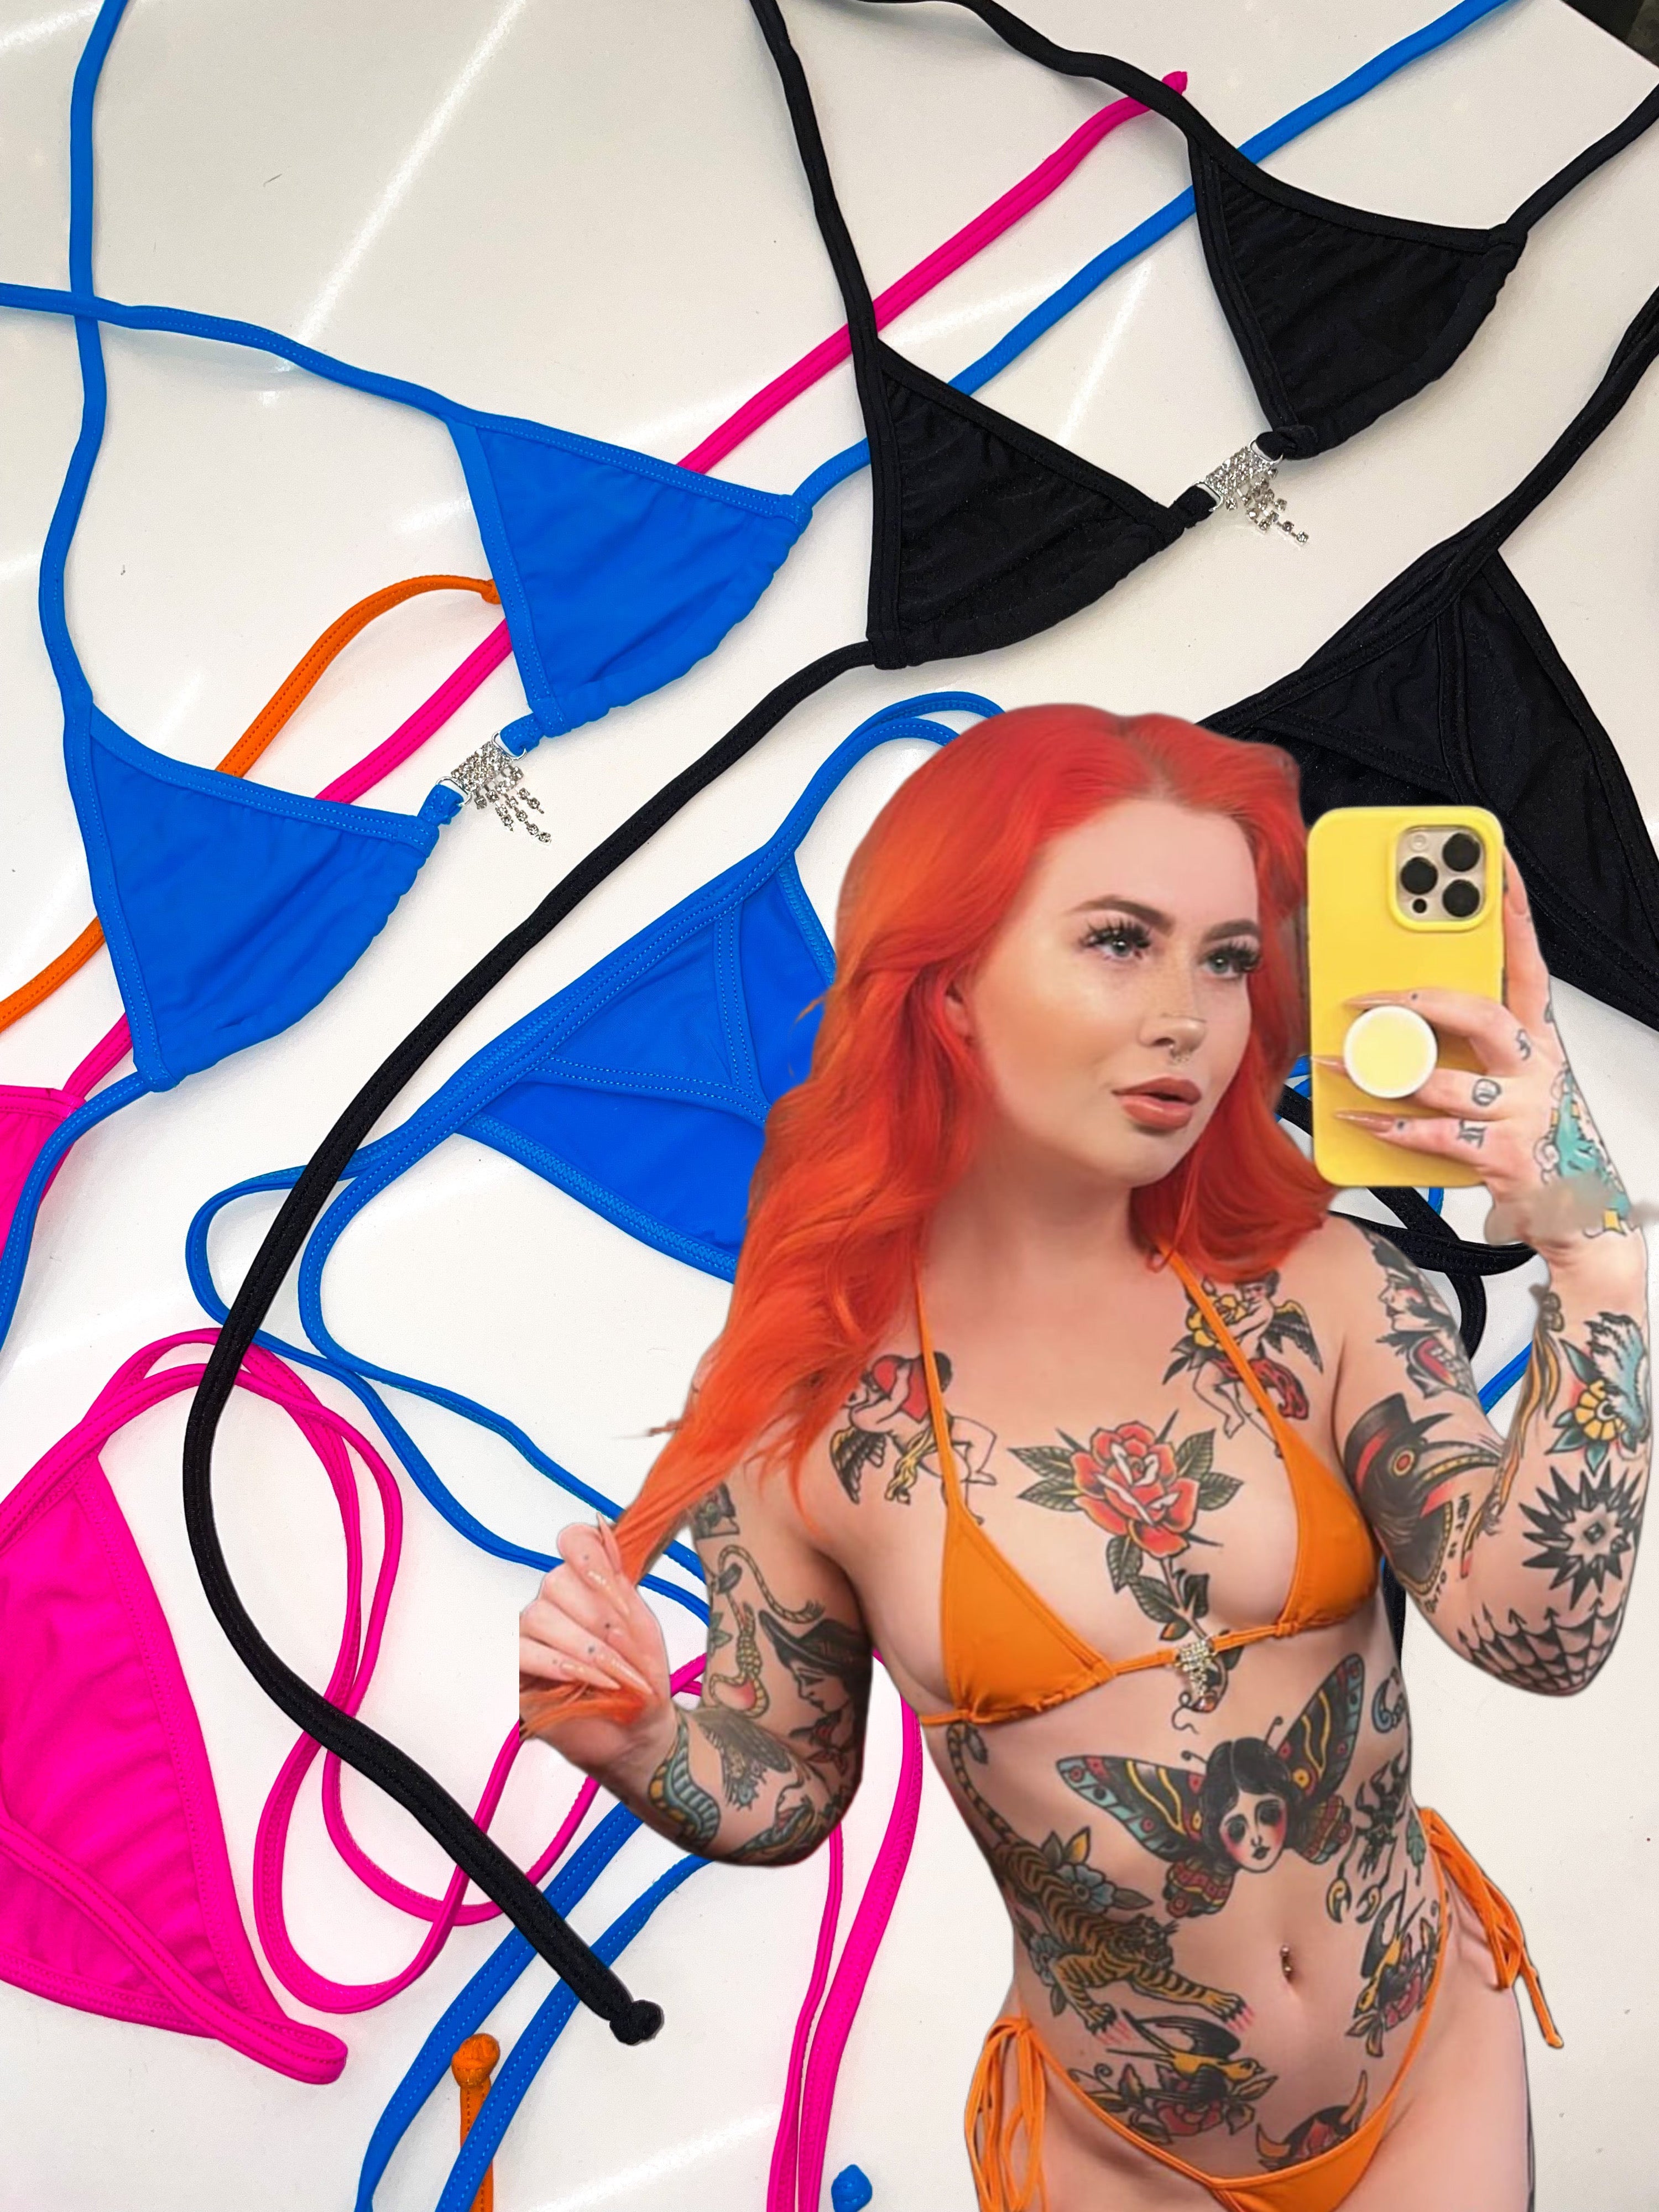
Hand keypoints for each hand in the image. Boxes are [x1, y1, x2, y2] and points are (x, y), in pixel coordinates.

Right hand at [518, 1520, 673, 1777]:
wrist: (642, 1733)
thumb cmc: (644, 1680)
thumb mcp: (643, 1628)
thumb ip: (620, 1581)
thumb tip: (601, 1527)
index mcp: (588, 1586)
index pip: (572, 1542)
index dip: (586, 1552)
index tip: (611, 1577)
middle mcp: (555, 1604)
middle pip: (555, 1581)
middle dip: (596, 1616)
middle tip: (626, 1649)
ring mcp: (532, 1636)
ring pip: (538, 1616)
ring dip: (583, 1646)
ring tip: (615, 1674)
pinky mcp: (517, 1671)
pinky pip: (522, 1651)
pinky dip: (559, 1664)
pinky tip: (587, 1679)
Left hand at [1330, 859, 1631, 1256]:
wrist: (1576, 1214)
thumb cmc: (1532, 1138)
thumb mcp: (1508, 1081)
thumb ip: (1468, 1047)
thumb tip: (1398, 1017)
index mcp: (1538, 1041)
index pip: (1529, 965)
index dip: (1514, 914)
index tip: (1496, 866)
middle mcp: (1536, 1069)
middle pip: (1481, 1015)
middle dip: (1416, 1003)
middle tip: (1364, 997)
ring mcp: (1523, 1111)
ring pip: (1445, 1079)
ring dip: (1381, 1073)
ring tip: (1336, 1062)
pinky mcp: (1505, 1155)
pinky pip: (1435, 1134)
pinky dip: (1390, 1127)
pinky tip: (1358, 1120)